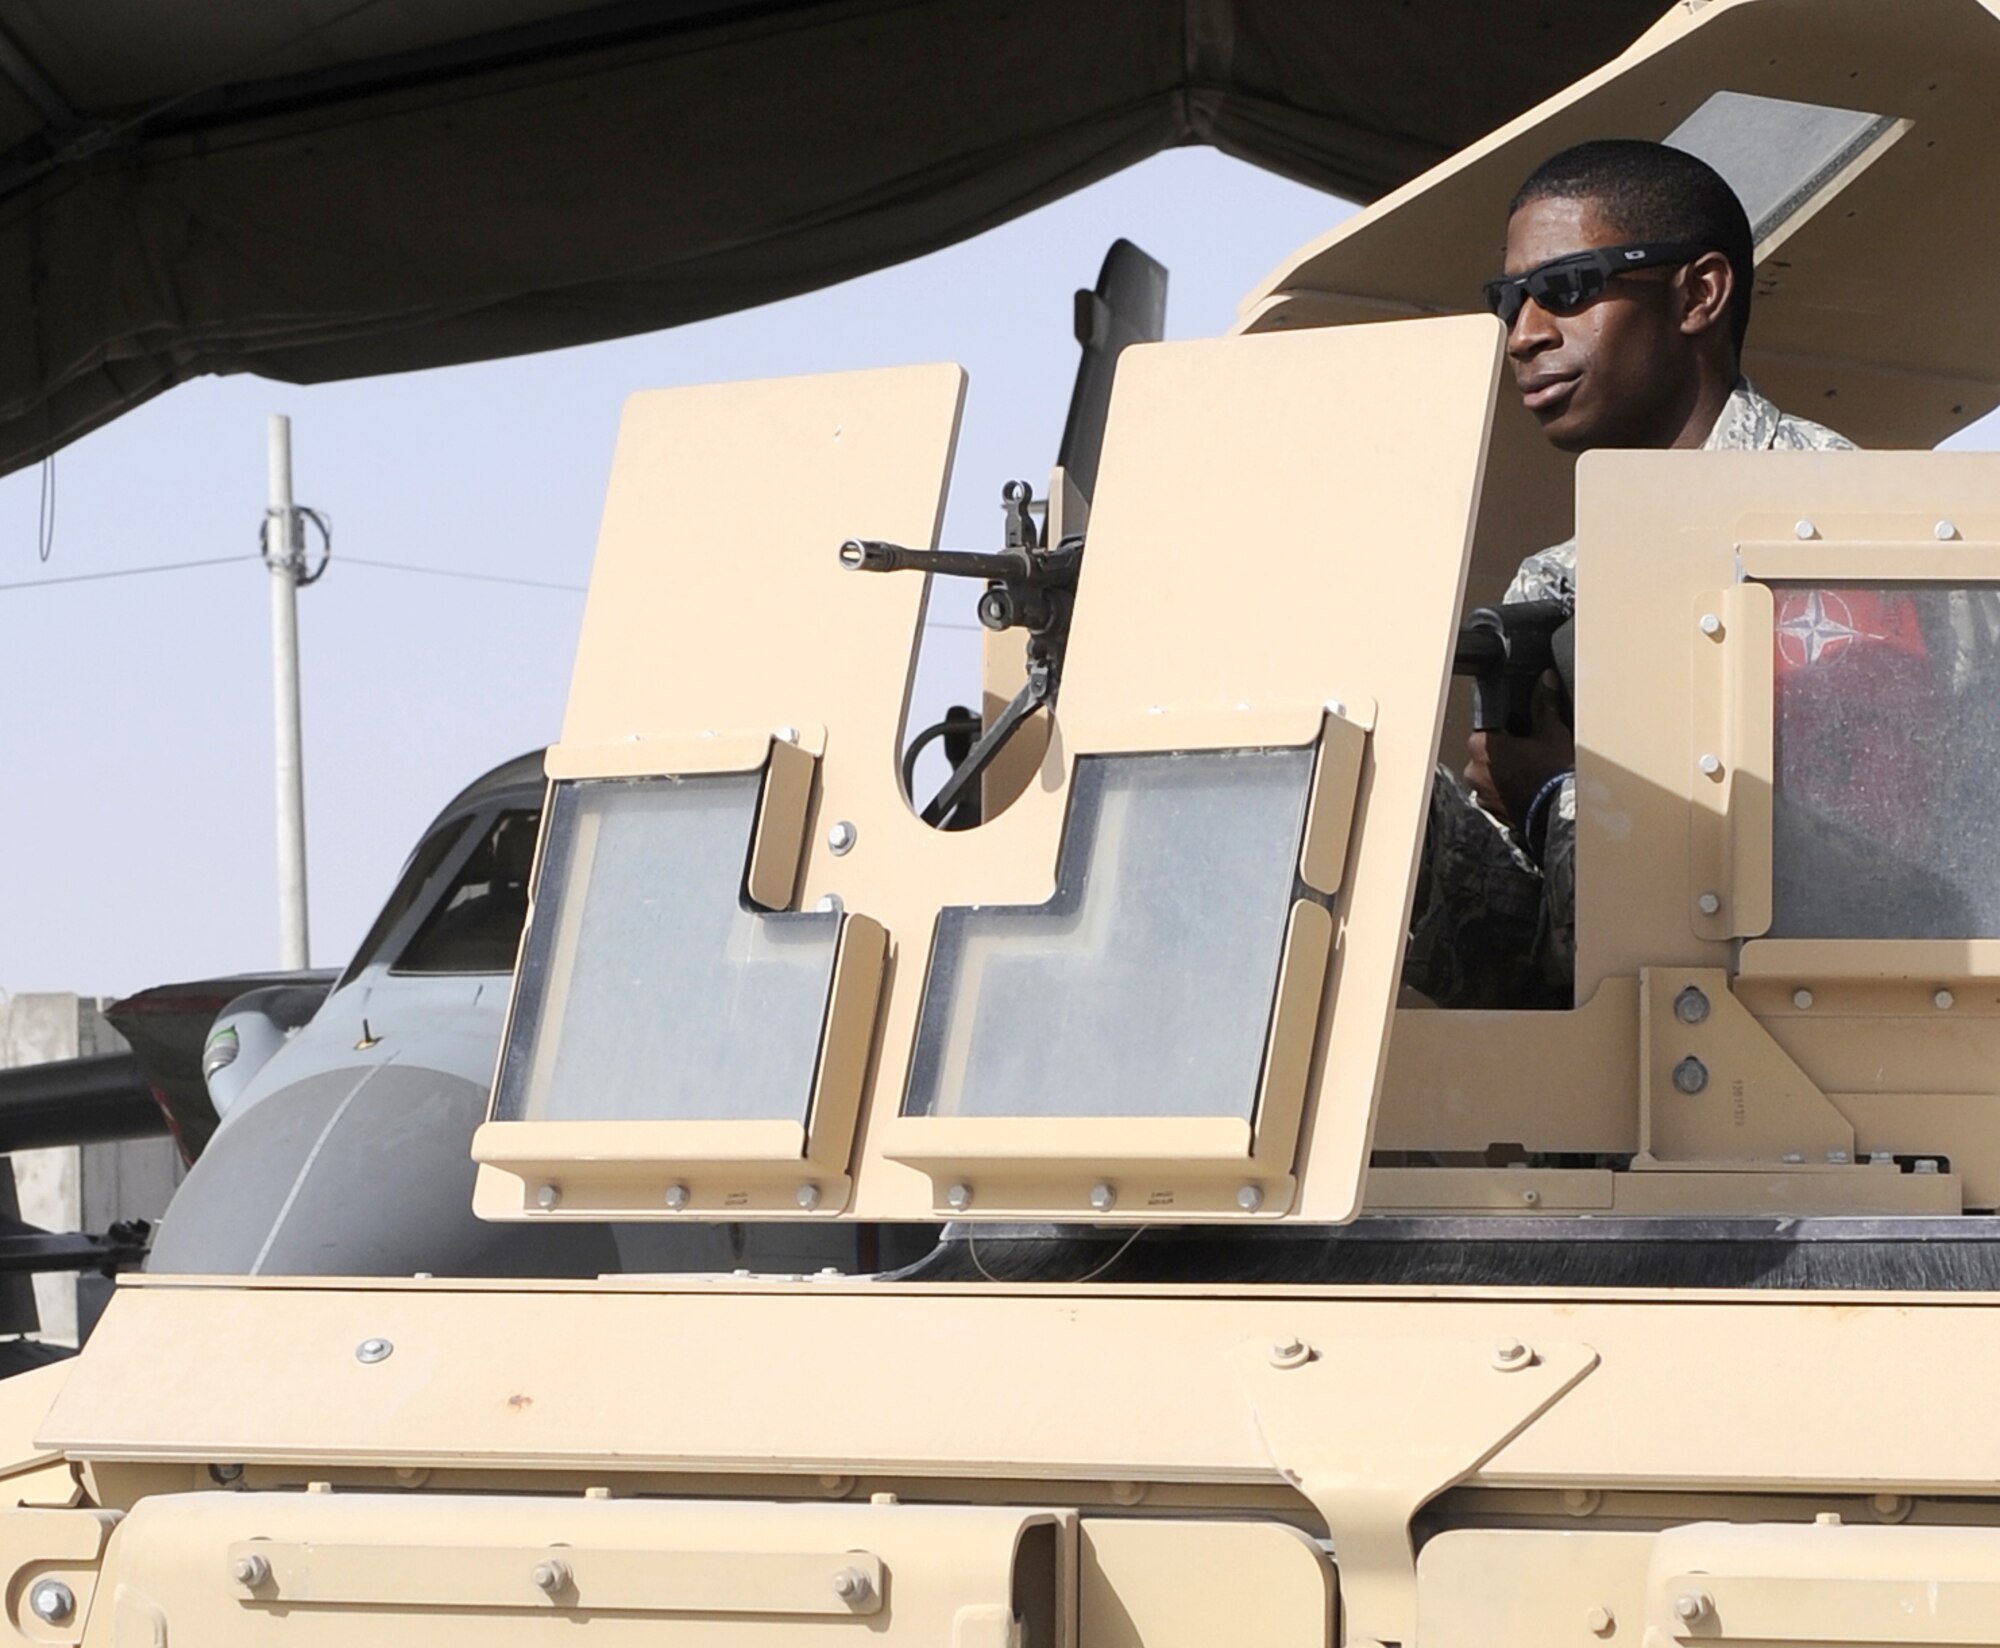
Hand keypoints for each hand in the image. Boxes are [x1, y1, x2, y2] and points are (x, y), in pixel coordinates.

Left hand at [1464, 669, 1573, 829]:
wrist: (1559, 815)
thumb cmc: (1552, 773)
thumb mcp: (1551, 733)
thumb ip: (1543, 704)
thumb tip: (1545, 680)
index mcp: (1480, 746)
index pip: (1487, 729)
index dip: (1507, 730)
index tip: (1522, 733)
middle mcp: (1472, 770)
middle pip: (1487, 754)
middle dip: (1505, 753)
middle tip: (1530, 754)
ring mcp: (1480, 794)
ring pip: (1490, 776)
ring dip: (1505, 774)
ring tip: (1532, 774)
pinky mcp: (1490, 812)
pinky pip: (1496, 795)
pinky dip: (1508, 792)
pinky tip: (1528, 790)